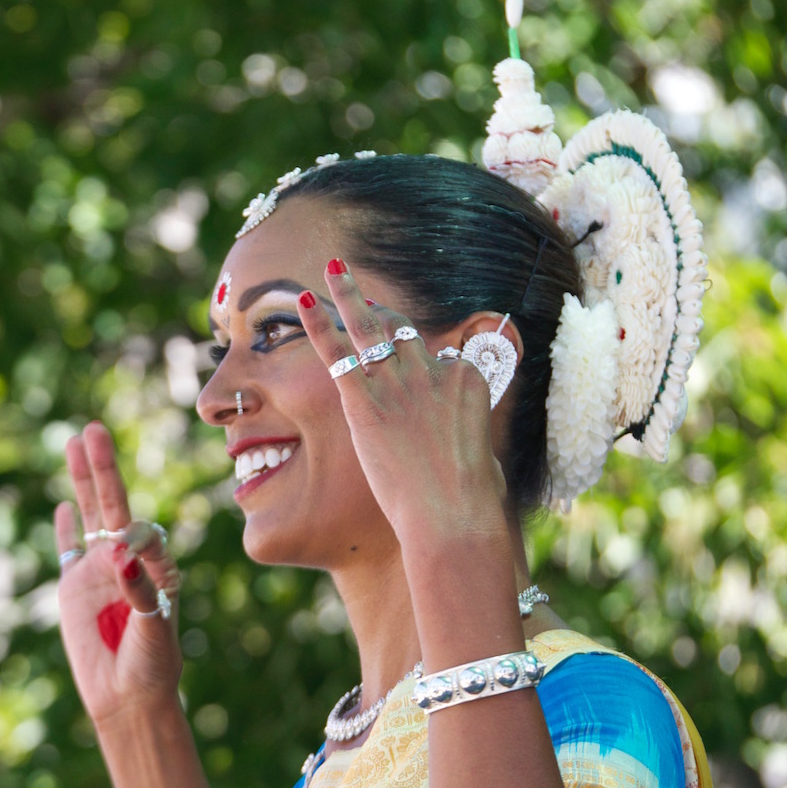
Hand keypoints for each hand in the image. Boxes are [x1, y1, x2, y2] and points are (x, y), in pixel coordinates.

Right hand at [53, 422, 182, 724]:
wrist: (126, 698)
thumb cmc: (152, 664)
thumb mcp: (155, 627)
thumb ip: (140, 591)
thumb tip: (119, 555)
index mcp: (156, 566)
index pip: (144, 533)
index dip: (135, 539)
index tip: (126, 559)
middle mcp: (128, 561)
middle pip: (114, 505)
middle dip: (104, 469)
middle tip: (94, 430)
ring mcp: (98, 572)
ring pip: (88, 516)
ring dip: (82, 481)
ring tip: (75, 441)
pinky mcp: (73, 588)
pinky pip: (68, 550)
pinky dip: (65, 528)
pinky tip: (63, 505)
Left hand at [297, 260, 510, 542]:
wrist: (453, 517)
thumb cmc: (470, 501)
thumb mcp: (482, 454)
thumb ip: (465, 431)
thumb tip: (462, 437)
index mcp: (466, 382)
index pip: (438, 357)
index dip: (420, 364)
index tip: (408, 370)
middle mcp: (433, 372)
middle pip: (402, 330)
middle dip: (379, 309)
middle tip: (359, 288)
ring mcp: (399, 384)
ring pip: (369, 329)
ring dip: (349, 296)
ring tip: (334, 270)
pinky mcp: (366, 402)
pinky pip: (337, 353)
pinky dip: (319, 325)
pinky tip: (304, 302)